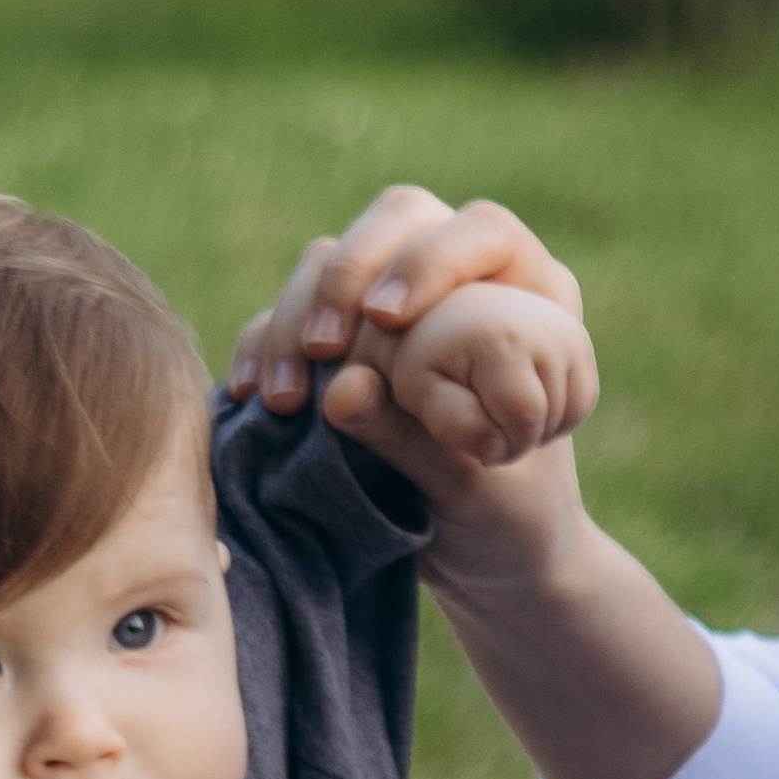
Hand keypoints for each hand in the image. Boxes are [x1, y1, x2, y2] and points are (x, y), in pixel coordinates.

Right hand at [230, 185, 594, 564]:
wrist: (490, 559)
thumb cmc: (512, 520)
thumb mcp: (476, 489)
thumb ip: (413, 438)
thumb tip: (341, 390)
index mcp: (528, 296)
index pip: (482, 231)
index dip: (432, 259)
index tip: (388, 319)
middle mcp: (461, 283)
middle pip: (396, 220)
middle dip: (349, 272)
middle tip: (326, 349)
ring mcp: (395, 308)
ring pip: (328, 261)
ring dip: (294, 319)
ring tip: (286, 400)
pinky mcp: (341, 346)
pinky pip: (284, 319)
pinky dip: (262, 350)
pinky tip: (251, 395)